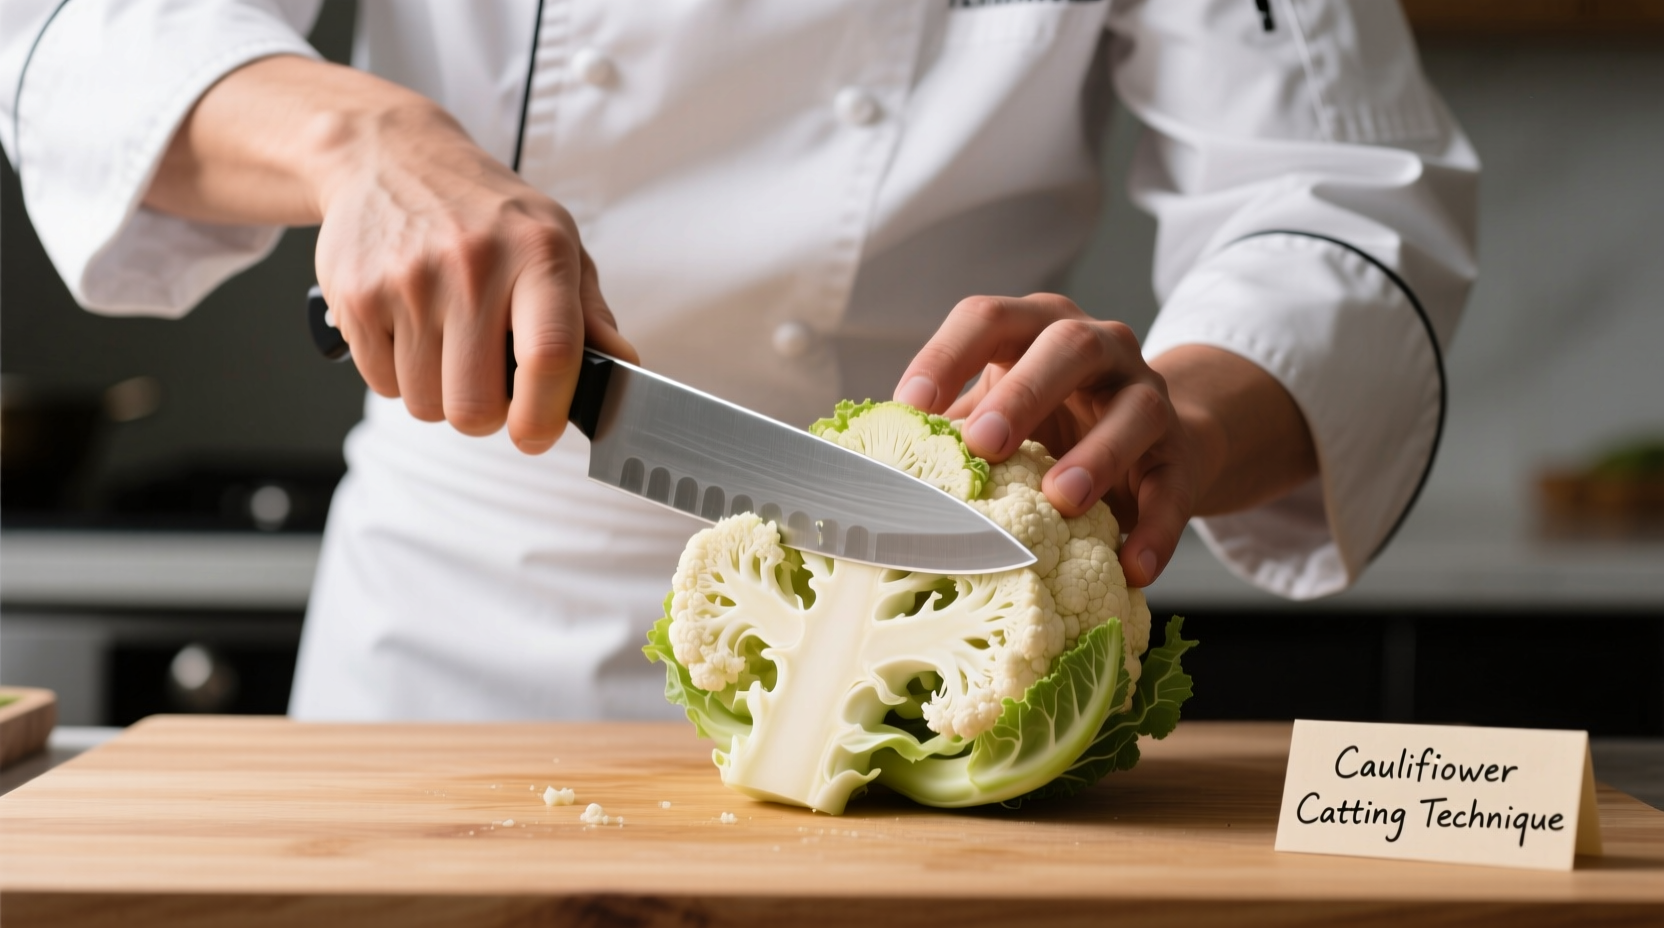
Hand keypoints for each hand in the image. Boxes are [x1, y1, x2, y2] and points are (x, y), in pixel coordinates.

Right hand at [145, 56, 636, 452]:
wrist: (390, 157)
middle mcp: (472, 264)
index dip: (544, 415)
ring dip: (440, 393)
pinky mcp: (355, 297)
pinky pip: (383, 385)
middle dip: (484, 413)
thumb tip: (623, 367)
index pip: (548, 356)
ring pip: (426, 405)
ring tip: (448, 343)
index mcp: (537, 252)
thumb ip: (590, 313)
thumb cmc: (486, 212)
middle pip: (475, 405)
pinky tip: (411, 330)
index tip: (537, 434)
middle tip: (487, 382)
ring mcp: (407, 281)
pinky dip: (399, 375)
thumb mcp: (555, 242)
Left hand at [894, 294, 1197, 585]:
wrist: (1156, 438)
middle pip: (1068, 345)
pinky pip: (1174, 488)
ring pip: (1134, 410)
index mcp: (1036, 328)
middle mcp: (1099, 346)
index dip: (947, 356)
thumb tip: (857, 466)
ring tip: (1061, 500)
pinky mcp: (1181, 454)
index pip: (988, 319)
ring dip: (1098, 455)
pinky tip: (1133, 565)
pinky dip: (1156, 527)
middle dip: (1025, 392)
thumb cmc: (1052, 422)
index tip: (911, 406)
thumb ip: (945, 429)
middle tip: (984, 443)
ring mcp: (1148, 395)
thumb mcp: (998, 411)